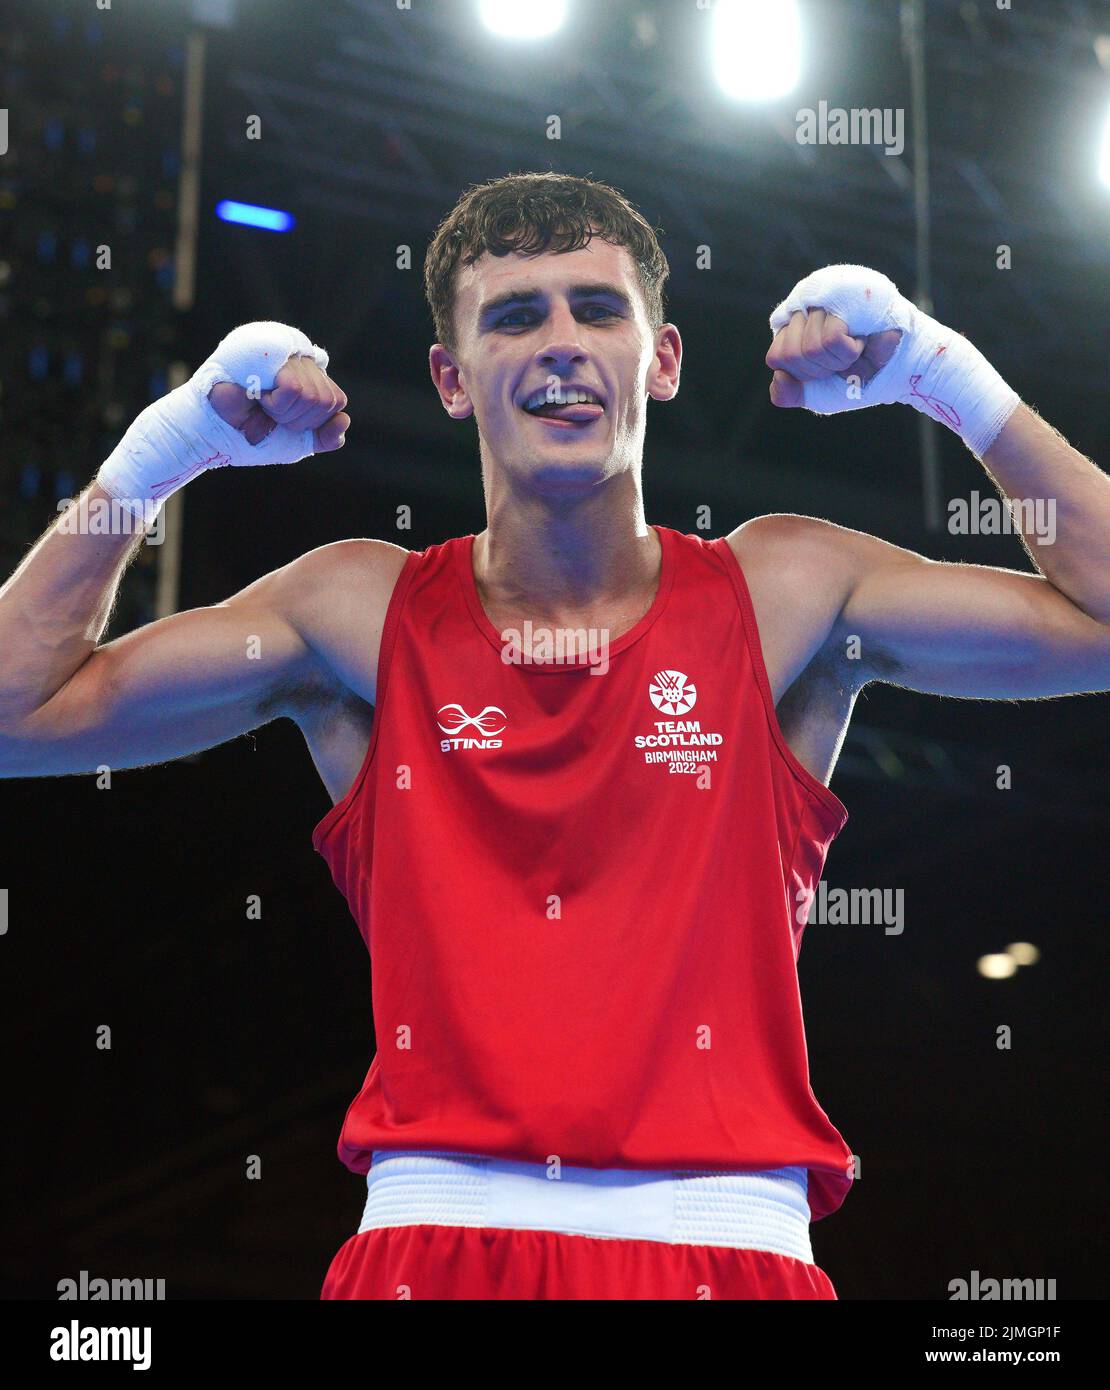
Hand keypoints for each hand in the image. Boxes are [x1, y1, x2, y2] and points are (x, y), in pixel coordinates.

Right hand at [209, 356, 349, 450]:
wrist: (215, 432)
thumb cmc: (252, 433)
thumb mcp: (296, 441)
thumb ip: (324, 436)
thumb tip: (344, 419)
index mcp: (308, 376)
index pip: (335, 400)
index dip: (313, 421)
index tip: (285, 423)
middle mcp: (299, 359)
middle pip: (328, 400)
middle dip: (299, 420)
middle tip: (271, 415)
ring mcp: (284, 351)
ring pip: (313, 396)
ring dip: (285, 413)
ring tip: (263, 406)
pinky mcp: (268, 351)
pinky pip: (294, 389)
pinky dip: (277, 405)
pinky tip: (260, 397)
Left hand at [766, 308, 901, 407]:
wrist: (902, 368)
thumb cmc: (859, 376)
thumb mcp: (818, 392)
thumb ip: (788, 393)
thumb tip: (779, 376)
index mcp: (793, 328)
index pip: (775, 357)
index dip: (802, 374)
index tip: (826, 370)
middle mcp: (804, 306)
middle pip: (788, 353)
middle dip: (819, 370)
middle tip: (842, 360)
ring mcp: (824, 296)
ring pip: (809, 348)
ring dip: (837, 361)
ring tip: (854, 347)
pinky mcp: (846, 294)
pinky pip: (830, 340)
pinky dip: (848, 352)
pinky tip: (860, 340)